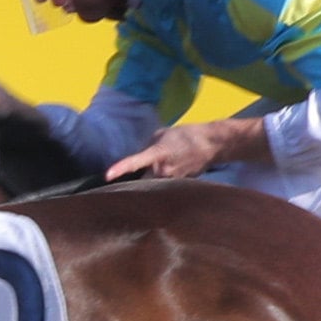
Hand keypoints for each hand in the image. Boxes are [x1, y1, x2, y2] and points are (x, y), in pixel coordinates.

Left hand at [105, 116, 264, 183]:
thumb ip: (146, 145)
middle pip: (139, 180)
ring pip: (150, 185)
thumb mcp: (162, 134)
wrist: (213, 144)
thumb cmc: (186, 135)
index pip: (135, 162)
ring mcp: (171, 180)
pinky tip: (163, 177)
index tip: (107, 175)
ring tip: (149, 177)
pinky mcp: (178, 186)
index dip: (120, 168)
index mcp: (158, 153)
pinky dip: (158, 182)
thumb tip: (138, 156)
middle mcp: (163, 170)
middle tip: (119, 182)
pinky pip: (162, 186)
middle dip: (131, 181)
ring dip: (145, 181)